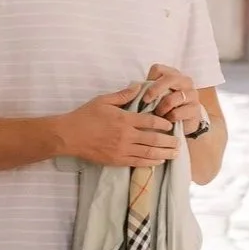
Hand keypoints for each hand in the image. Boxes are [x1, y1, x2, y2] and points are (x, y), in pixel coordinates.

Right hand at [57, 85, 179, 168]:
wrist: (68, 136)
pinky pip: (137, 162)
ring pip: (148, 153)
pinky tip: (158, 162)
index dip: (163, 123)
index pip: (150, 121)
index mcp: (124, 119)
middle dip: (169, 142)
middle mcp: (126, 136)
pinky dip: (149, 163)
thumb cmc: (85, 116)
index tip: (170, 124)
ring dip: (164, 154)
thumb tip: (138, 86)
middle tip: (179, 143)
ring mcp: (121, 150)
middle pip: (154, 139)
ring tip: (174, 154)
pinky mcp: (116, 160)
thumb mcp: (103, 100)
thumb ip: (122, 95)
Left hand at [140, 63, 204, 136]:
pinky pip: (177, 113)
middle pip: (169, 78)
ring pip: (173, 98)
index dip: (148, 80)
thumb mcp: (154, 96)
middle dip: (154, 90)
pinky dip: (168, 119)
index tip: (142, 93)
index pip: (158, 69)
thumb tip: (132, 88)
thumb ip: (145, 90)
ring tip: (159, 114)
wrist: (182, 123)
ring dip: (161, 109)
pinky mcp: (195, 109)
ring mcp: (192, 94)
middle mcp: (185, 81)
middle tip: (146, 101)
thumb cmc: (164, 107)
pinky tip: (168, 121)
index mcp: (172, 74)